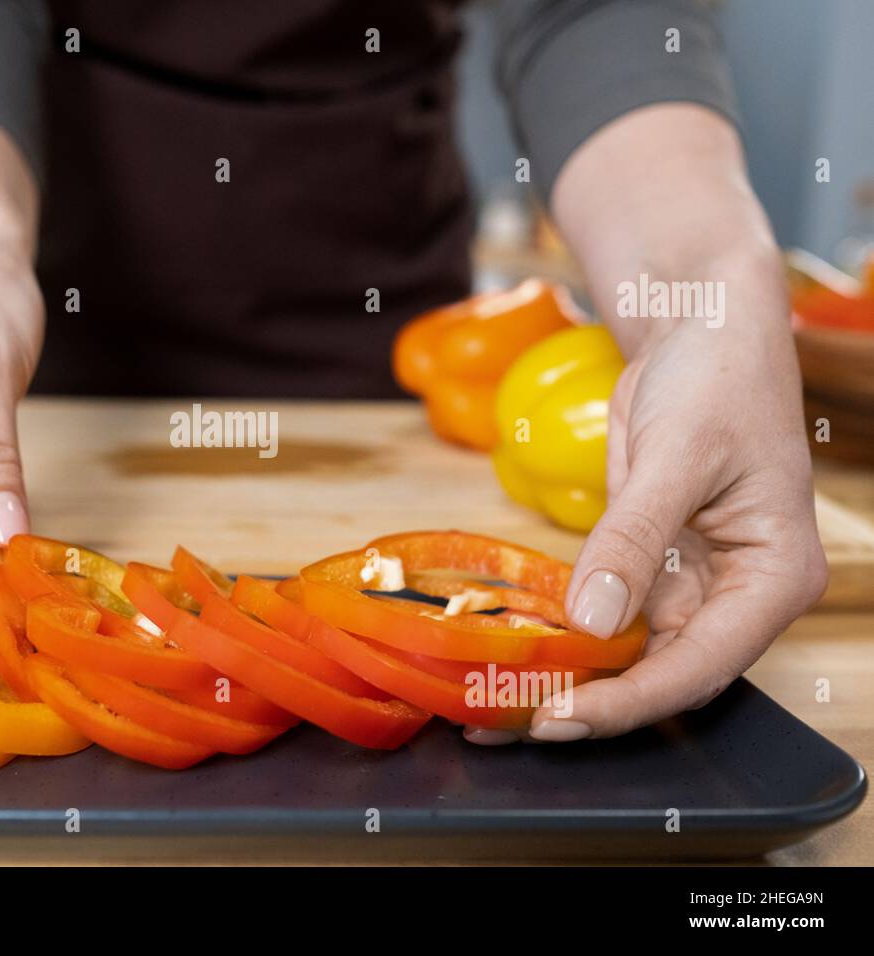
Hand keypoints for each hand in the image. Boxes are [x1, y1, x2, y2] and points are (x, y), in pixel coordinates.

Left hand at [525, 276, 827, 740]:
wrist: (699, 332)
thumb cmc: (716, 380)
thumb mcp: (675, 456)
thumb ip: (633, 538)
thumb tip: (591, 619)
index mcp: (773, 579)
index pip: (698, 666)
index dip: (628, 701)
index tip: (561, 715)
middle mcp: (734, 596)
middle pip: (660, 675)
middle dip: (588, 704)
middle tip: (508, 724)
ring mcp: (687, 585)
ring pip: (625, 655)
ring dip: (564, 679)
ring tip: (493, 707)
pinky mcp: (646, 567)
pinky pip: (600, 614)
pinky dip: (558, 635)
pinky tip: (509, 654)